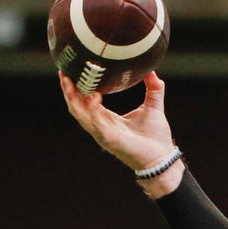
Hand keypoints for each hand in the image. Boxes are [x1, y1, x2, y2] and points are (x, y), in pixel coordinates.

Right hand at [58, 71, 181, 180]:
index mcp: (107, 118)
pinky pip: (97, 124)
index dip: (77, 88)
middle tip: (64, 72)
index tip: (72, 70)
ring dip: (74, 98)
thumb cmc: (156, 137)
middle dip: (68, 90)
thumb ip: (153, 89)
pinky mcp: (110, 139)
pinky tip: (94, 97)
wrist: (163, 157)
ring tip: (71, 81)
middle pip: (77, 107)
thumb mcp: (153, 107)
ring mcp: (103, 134)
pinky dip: (93, 111)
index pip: (85, 102)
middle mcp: (101, 126)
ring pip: (81, 115)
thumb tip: (152, 71)